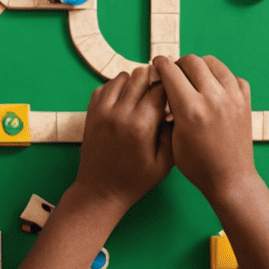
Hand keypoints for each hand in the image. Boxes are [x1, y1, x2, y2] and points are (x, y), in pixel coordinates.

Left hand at [73, 67, 172, 210]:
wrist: (100, 191)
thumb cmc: (134, 180)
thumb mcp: (164, 164)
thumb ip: (173, 135)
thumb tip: (176, 110)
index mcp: (141, 125)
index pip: (159, 90)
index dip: (169, 88)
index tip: (174, 92)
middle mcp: (120, 113)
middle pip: (139, 77)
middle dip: (152, 81)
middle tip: (158, 91)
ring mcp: (103, 111)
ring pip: (121, 78)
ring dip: (133, 83)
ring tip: (140, 96)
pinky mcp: (91, 113)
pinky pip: (104, 87)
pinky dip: (116, 88)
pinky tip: (124, 101)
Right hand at [152, 53, 254, 207]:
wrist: (229, 179)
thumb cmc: (197, 165)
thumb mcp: (172, 138)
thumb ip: (169, 109)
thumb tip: (165, 86)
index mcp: (190, 109)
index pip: (170, 71)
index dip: (160, 65)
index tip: (157, 65)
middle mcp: (213, 98)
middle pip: (192, 61)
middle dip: (179, 64)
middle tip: (175, 74)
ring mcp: (232, 98)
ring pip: (213, 63)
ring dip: (200, 67)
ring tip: (194, 79)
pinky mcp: (245, 101)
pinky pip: (232, 76)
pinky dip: (221, 78)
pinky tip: (214, 90)